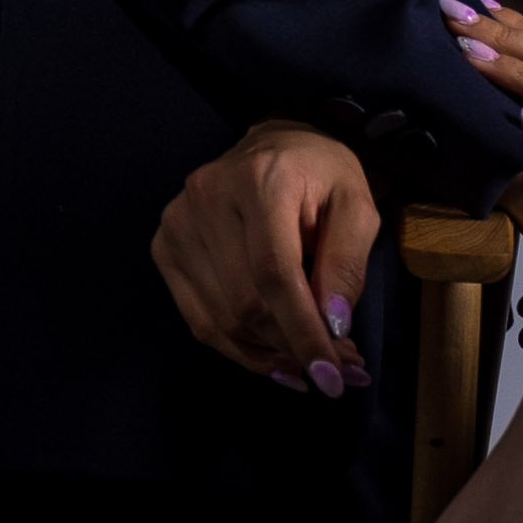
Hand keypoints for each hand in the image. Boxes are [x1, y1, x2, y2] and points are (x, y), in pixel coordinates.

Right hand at [150, 119, 380, 389]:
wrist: (275, 146)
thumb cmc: (322, 176)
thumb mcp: (357, 207)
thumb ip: (347, 264)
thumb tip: (331, 327)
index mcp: (260, 180)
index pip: (274, 274)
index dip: (302, 332)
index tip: (332, 376)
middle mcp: (207, 198)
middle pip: (246, 304)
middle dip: (294, 347)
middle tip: (339, 368)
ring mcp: (178, 223)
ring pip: (222, 320)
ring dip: (271, 354)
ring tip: (312, 362)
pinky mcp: (165, 247)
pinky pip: (201, 320)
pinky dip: (241, 349)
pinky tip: (275, 357)